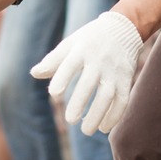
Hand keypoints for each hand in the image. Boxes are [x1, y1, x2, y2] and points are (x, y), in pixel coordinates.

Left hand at [33, 11, 142, 135]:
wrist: (123, 29)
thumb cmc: (89, 40)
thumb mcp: (70, 44)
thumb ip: (53, 60)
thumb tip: (34, 73)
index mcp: (81, 50)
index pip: (70, 64)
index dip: (62, 78)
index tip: (54, 93)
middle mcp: (98, 61)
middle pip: (89, 83)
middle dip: (80, 102)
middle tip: (70, 120)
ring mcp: (113, 71)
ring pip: (107, 95)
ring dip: (98, 114)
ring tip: (86, 130)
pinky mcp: (126, 79)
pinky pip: (123, 100)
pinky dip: (115, 115)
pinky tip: (104, 128)